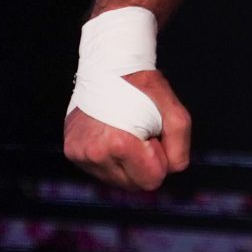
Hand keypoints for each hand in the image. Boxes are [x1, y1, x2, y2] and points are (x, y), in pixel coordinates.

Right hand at [62, 69, 192, 190]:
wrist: (110, 66)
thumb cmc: (144, 88)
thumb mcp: (176, 115)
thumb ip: (180, 150)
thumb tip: (168, 172)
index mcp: (118, 144)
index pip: (151, 180)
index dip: (158, 158)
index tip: (151, 135)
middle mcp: (94, 153)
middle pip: (133, 185)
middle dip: (143, 163)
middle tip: (140, 133)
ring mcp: (79, 153)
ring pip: (115, 180)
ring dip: (126, 162)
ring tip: (124, 132)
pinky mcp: (71, 151)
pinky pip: (100, 170)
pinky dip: (110, 158)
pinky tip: (111, 134)